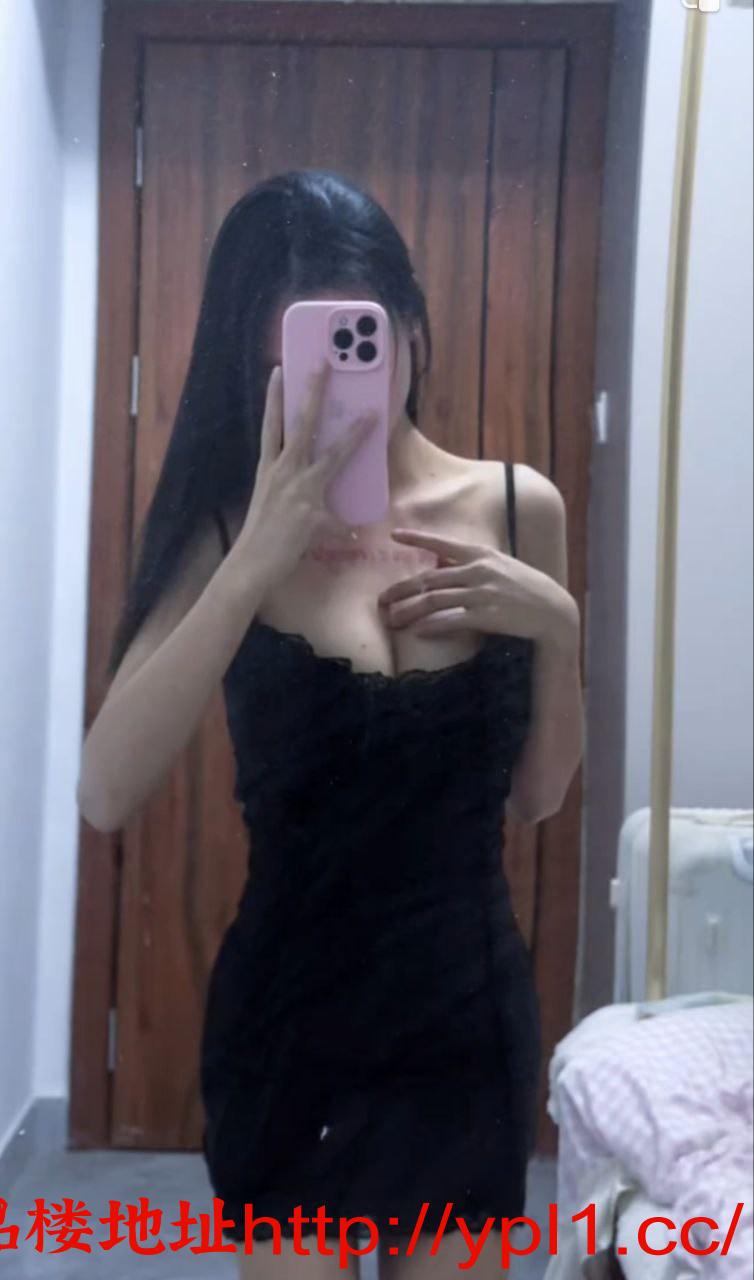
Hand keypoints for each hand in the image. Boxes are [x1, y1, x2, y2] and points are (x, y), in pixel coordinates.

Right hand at [237, 361, 377, 588]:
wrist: (250, 564)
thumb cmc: (259, 537)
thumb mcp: (273, 507)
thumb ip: (296, 496)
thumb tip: (316, 496)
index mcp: (269, 469)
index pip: (272, 425)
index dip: (275, 397)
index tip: (279, 370)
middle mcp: (282, 472)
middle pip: (301, 424)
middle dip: (314, 392)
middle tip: (323, 363)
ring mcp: (298, 489)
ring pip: (332, 454)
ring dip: (353, 433)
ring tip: (370, 414)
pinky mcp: (311, 512)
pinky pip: (339, 517)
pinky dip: (346, 526)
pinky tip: (357, 530)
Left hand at [377, 528, 564, 641]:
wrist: (553, 610)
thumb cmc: (526, 588)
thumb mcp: (500, 566)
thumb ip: (472, 564)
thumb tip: (442, 564)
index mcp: (481, 554)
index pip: (442, 544)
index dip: (417, 539)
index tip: (394, 535)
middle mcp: (478, 570)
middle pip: (429, 579)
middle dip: (401, 590)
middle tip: (381, 600)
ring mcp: (482, 593)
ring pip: (435, 601)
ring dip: (409, 611)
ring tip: (392, 620)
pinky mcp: (487, 616)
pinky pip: (452, 621)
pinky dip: (433, 627)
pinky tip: (418, 632)